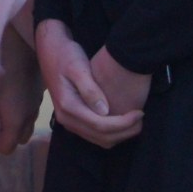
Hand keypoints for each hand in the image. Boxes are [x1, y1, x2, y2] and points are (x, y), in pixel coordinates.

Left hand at [0, 31, 40, 154]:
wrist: (20, 33)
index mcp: (16, 117)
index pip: (6, 147)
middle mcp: (30, 113)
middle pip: (19, 138)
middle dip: (4, 133)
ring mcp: (37, 100)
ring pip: (27, 122)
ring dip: (13, 119)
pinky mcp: (39, 87)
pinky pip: (31, 106)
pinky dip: (21, 105)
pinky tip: (10, 90)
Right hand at [35, 19, 142, 148]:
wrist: (50, 51)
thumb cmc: (66, 55)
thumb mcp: (78, 68)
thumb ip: (90, 89)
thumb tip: (105, 111)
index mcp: (68, 106)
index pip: (100, 126)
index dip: (124, 123)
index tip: (140, 112)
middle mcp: (66, 119)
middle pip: (102, 137)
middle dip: (125, 131)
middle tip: (141, 117)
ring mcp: (69, 122)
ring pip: (100, 140)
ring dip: (120, 134)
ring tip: (135, 119)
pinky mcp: (74, 120)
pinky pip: (96, 135)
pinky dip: (112, 131)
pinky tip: (123, 119)